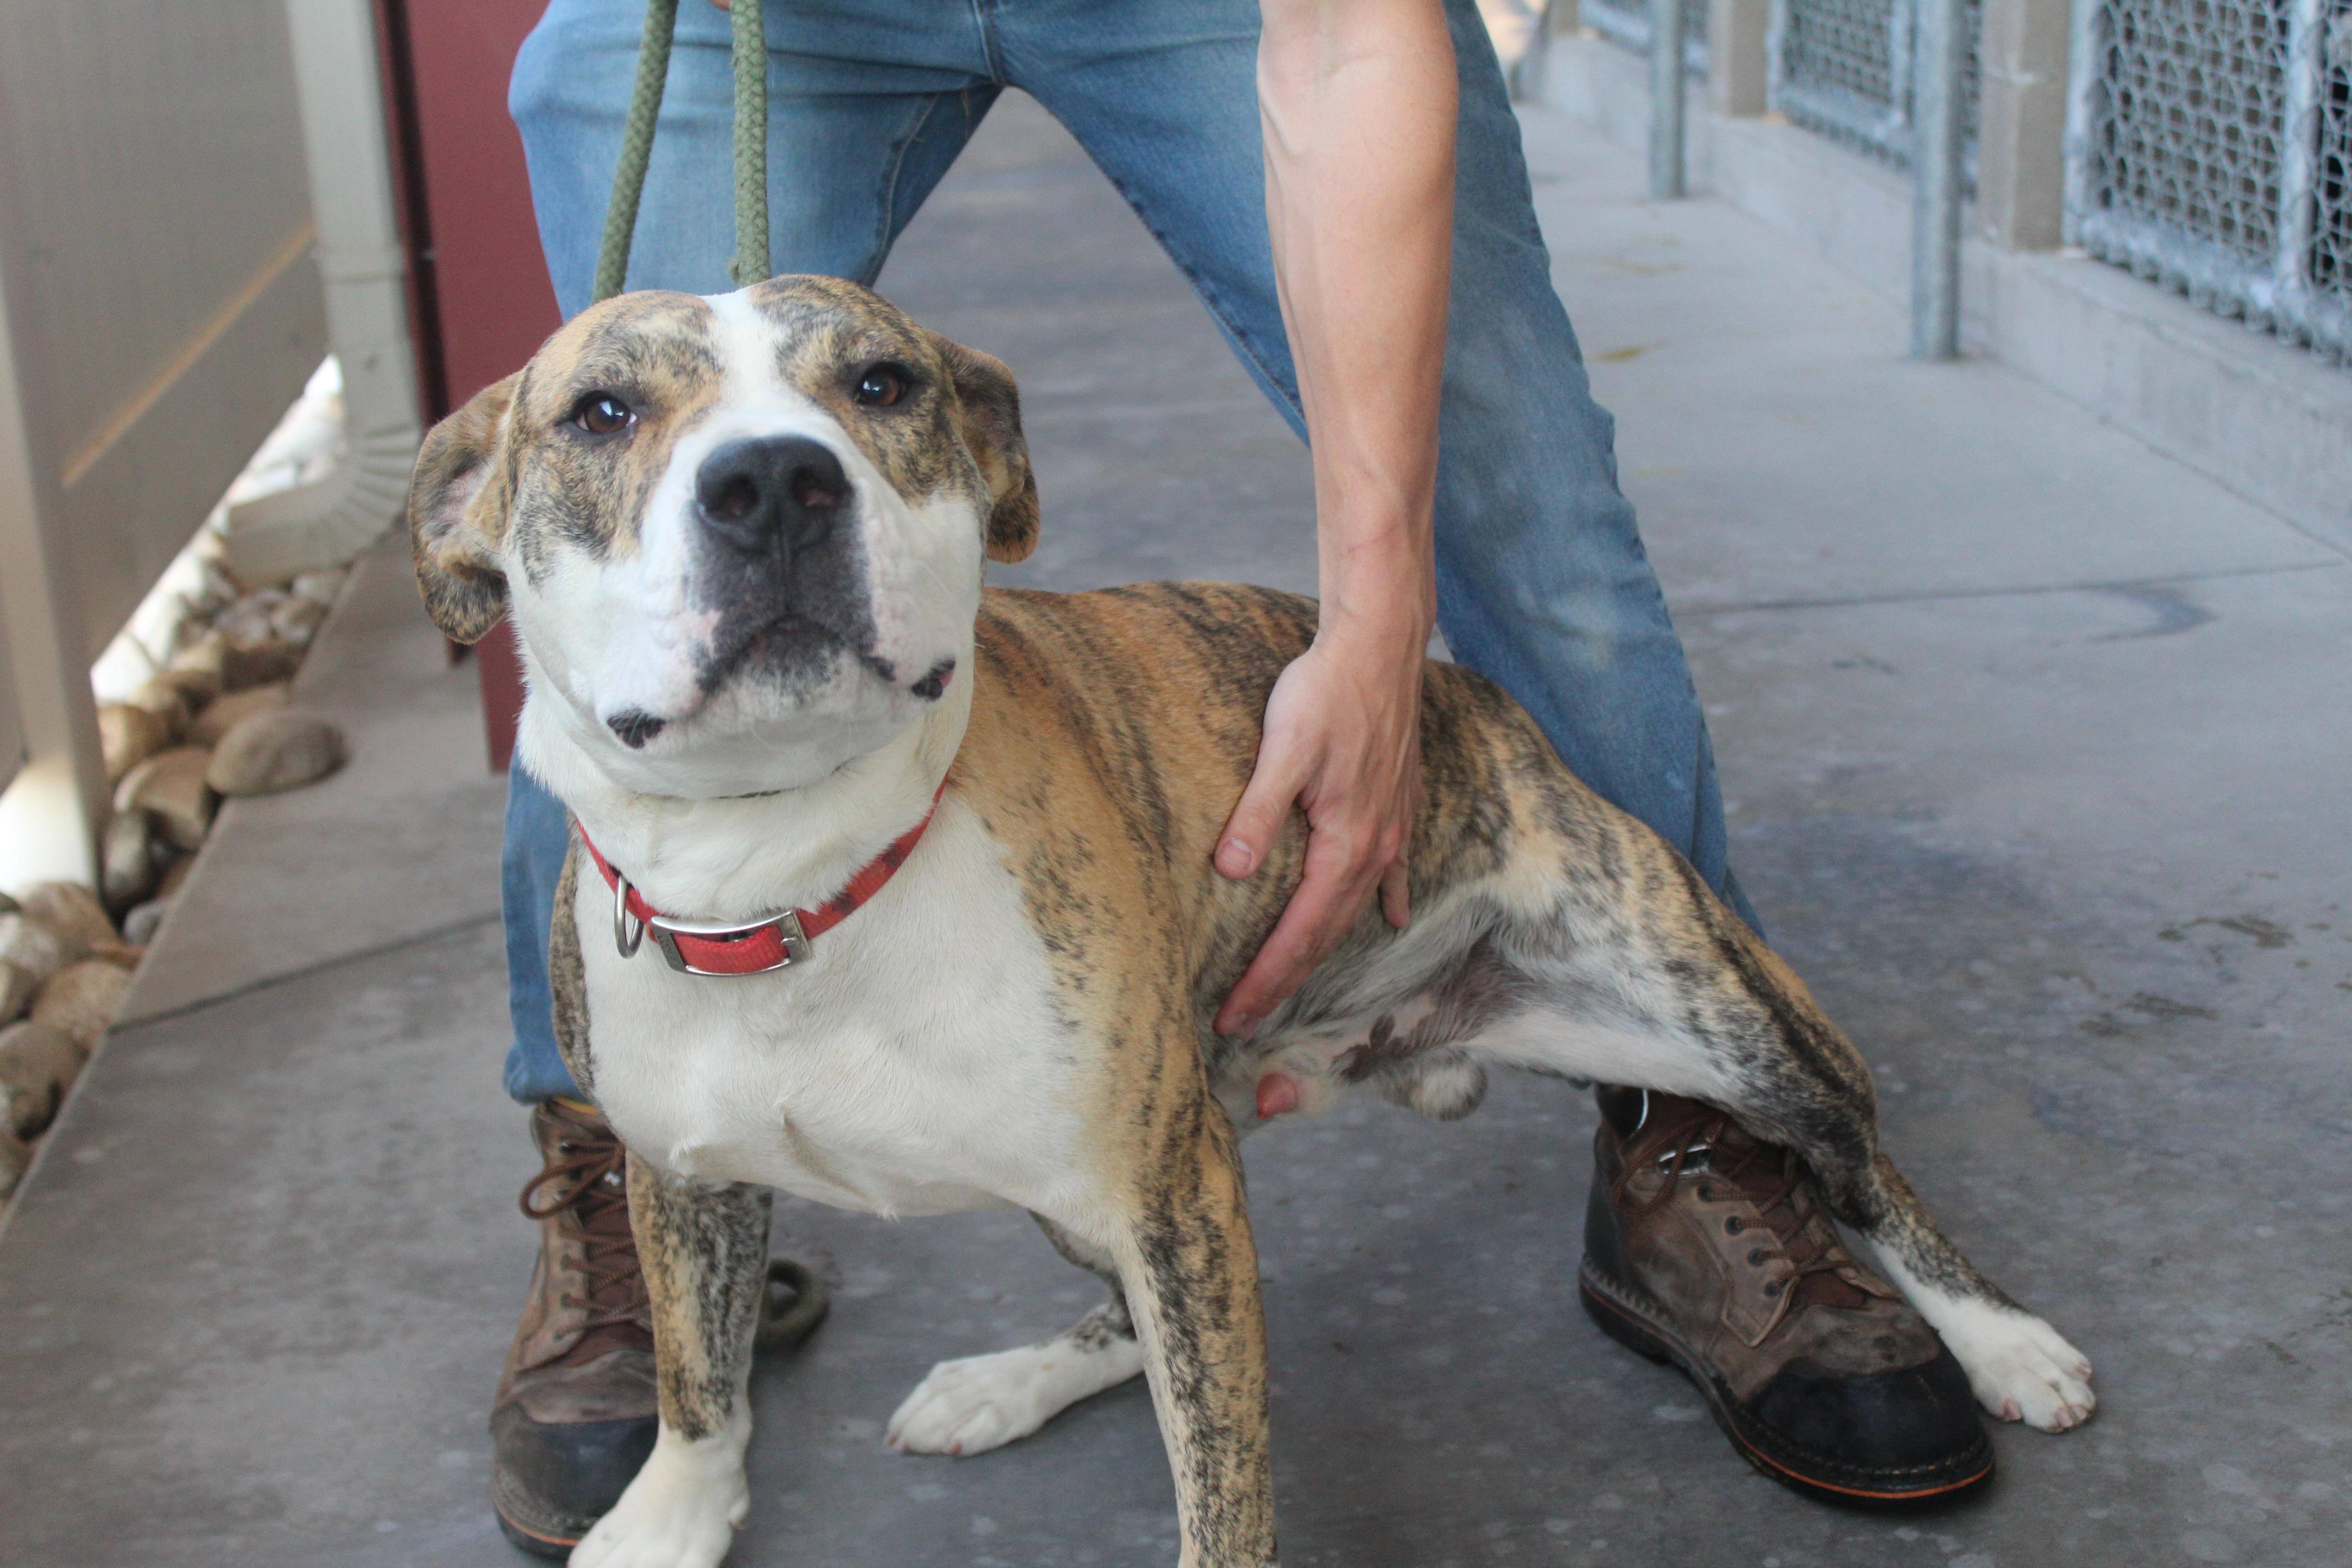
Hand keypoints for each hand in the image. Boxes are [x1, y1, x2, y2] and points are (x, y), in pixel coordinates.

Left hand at [1212, 623, 1421, 1038]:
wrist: (1379, 645)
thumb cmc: (1326, 691)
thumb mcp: (1282, 751)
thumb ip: (1255, 814)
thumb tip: (1228, 872)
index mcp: (1346, 845)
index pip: (1299, 933)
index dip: (1265, 980)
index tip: (1234, 1017)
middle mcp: (1377, 848)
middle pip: (1326, 935)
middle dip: (1285, 981)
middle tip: (1245, 1021)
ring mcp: (1394, 828)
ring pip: (1354, 909)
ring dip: (1323, 950)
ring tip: (1295, 985)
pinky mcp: (1398, 804)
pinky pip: (1393, 871)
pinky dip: (1387, 901)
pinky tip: (1391, 920)